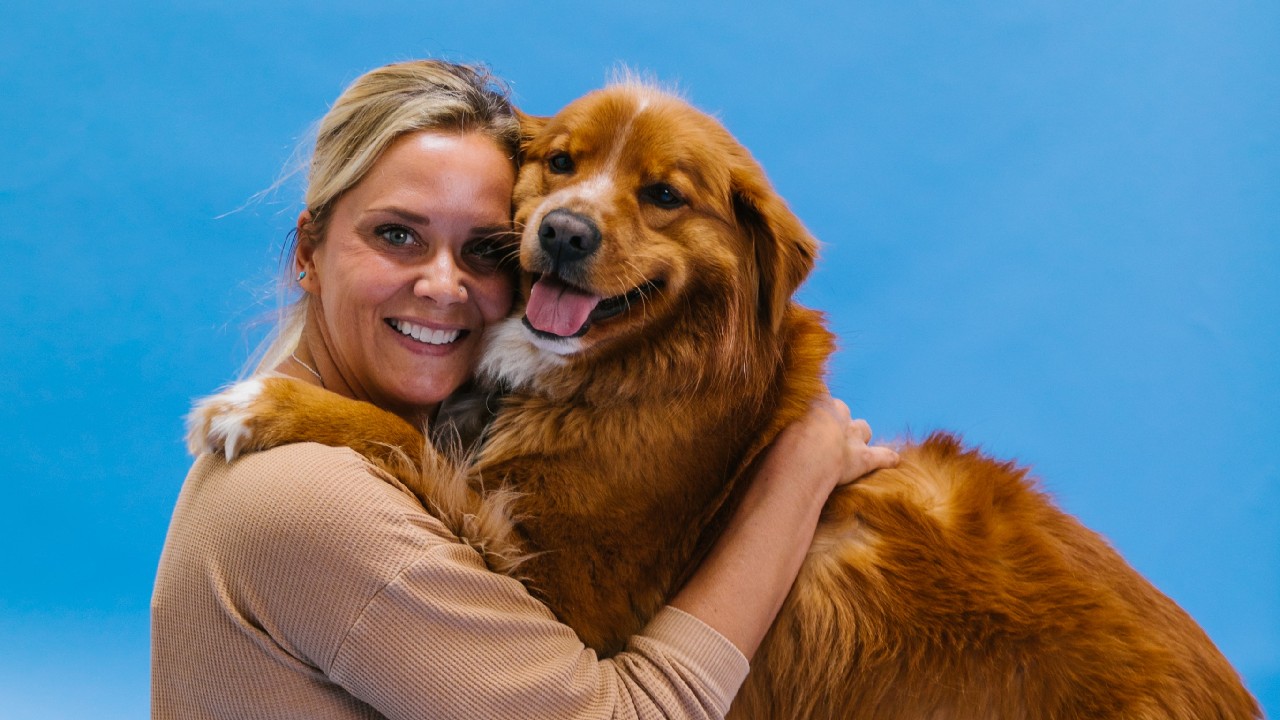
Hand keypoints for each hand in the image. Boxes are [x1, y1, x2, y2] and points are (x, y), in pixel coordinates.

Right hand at [765, 395, 899, 493]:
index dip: (811, 406)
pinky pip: (881, 456)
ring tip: (851, 444)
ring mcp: (851, 437)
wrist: (802, 460)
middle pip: (841, 409)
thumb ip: (767, 412)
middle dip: (836, 419)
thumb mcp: (768, 420)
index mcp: (813, 400)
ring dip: (858, 435)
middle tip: (821, 433)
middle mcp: (836, 414)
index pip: (816, 395)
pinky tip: (894, 460)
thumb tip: (747, 408)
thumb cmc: (778, 443)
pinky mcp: (862, 459)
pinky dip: (887, 458)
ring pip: (862, 428)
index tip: (802, 413)